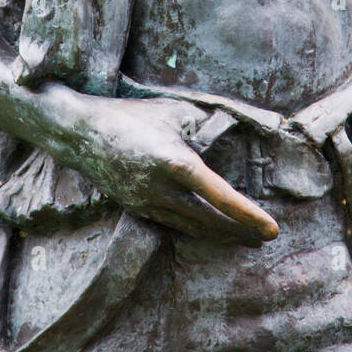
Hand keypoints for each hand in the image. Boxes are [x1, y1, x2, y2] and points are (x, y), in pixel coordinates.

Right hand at [73, 96, 278, 245]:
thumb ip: (204, 124)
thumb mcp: (174, 111)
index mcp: (174, 162)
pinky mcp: (136, 208)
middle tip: (267, 237)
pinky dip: (197, 230)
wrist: (79, 132)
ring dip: (221, 235)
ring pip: (191, 227)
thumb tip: (233, 130)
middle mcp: (161, 189)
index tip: (272, 228)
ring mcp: (146, 202)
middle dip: (241, 231)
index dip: (248, 214)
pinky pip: (174, 224)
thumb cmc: (130, 115)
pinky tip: (211, 230)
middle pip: (209, 221)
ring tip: (247, 239)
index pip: (220, 196)